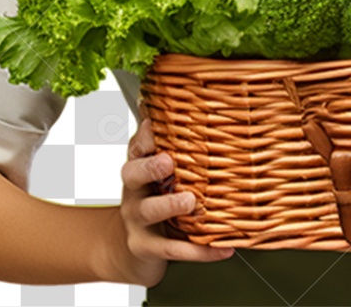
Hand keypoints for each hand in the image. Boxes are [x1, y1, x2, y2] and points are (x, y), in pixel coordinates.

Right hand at [117, 115, 234, 286]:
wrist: (128, 250)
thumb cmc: (149, 199)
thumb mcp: (153, 170)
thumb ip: (163, 142)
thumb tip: (166, 99)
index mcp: (138, 168)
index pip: (136, 147)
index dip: (144, 137)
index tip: (154, 126)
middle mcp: (134, 192)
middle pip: (132, 175)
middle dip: (150, 167)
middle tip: (169, 162)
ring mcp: (138, 221)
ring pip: (149, 212)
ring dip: (170, 206)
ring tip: (191, 202)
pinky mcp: (147, 248)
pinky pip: (174, 250)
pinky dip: (200, 251)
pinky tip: (223, 248)